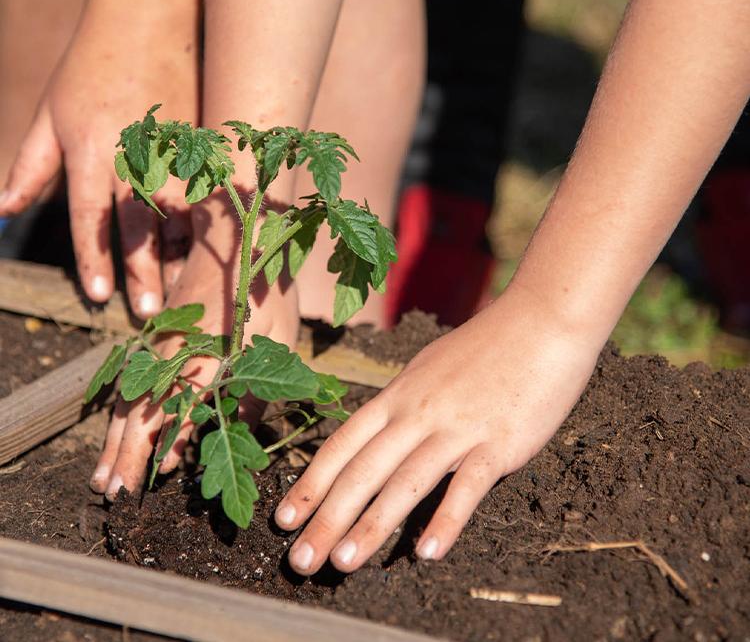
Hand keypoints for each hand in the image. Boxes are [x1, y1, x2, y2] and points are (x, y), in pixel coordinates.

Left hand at [0, 0, 196, 315]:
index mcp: (92, 150)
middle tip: (151, 314)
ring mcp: (175, 149)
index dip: (94, 259)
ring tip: (184, 290)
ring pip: (182, 215)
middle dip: (144, 272)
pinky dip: (205, 223)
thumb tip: (1, 211)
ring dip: (182, 255)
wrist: (153, 16)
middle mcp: (134, 155)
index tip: (98, 296)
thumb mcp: (51, 114)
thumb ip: (30, 166)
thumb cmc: (91, 65)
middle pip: (140, 226)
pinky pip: (207, 192)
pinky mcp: (205, 143)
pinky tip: (207, 248)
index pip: (91, 216)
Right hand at [89, 199, 299, 498]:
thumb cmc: (266, 293)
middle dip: (129, 455)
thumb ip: (258, 388)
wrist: (234, 241)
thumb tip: (236, 433)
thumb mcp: (279, 340)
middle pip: (145, 409)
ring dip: (114, 441)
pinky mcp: (154, 337)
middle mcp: (176, 350)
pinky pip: (130, 383)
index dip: (174, 441)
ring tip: (102, 480)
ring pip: (129, 399)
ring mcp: (159, 343)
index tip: (164, 475)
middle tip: (115, 496)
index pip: (185, 405)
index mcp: (211, 350)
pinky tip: (114, 437)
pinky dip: (119, 415)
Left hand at [273, 285, 600, 573]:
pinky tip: (427, 553)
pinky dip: (446, 520)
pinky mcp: (498, 442)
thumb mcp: (429, 368)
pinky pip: (467, 487)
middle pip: (363, 471)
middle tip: (300, 562)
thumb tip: (379, 431)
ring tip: (344, 563)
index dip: (310, 484)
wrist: (541, 320)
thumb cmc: (486, 346)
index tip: (282, 519)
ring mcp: (457, 427)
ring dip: (371, 526)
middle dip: (326, 518)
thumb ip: (404, 402)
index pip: (342, 445)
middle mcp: (418, 412)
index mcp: (398, 394)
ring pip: (405, 482)